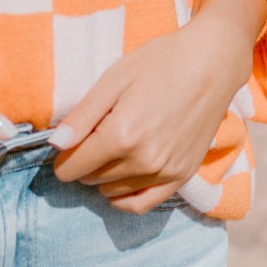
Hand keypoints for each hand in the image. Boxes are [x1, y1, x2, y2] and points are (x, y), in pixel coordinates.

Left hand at [50, 0, 266, 213]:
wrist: (211, 63)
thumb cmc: (159, 63)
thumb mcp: (113, 79)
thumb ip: (82, 116)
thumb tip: (55, 145)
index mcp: (122, 135)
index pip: (73, 167)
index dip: (62, 157)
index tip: (64, 144)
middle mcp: (143, 160)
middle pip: (91, 179)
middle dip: (83, 162)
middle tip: (92, 136)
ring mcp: (165, 172)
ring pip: (112, 192)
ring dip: (103, 176)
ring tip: (111, 147)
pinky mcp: (182, 176)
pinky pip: (143, 204)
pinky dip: (124, 198)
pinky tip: (119, 181)